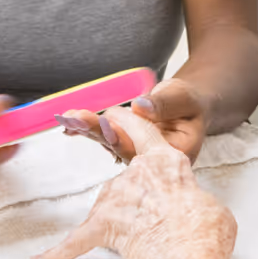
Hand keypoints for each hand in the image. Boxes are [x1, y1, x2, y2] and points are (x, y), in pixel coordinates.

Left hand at [31, 109, 235, 258]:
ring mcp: (114, 197)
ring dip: (120, 222)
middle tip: (153, 219)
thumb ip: (193, 200)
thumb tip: (192, 214)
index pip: (143, 130)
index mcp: (166, 159)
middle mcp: (135, 172)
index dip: (128, 120)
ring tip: (145, 245)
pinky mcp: (99, 226)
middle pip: (128, 179)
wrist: (187, 254)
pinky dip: (57, 253)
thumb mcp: (212, 205)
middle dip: (136, 198)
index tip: (114, 112)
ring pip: (109, 206)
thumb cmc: (206, 230)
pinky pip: (74, 241)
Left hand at [62, 77, 208, 163]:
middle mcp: (151, 161)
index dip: (124, 136)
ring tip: (69, 117)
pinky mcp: (122, 144)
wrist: (186, 110)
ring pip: (108, 142)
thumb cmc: (188, 104)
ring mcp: (134, 154)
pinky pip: (102, 136)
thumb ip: (165, 103)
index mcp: (173, 153)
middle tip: (77, 117)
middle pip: (121, 147)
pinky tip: (68, 122)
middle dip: (99, 131)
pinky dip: (85, 127)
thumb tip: (140, 107)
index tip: (107, 123)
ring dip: (87, 128)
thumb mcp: (183, 98)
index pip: (145, 147)